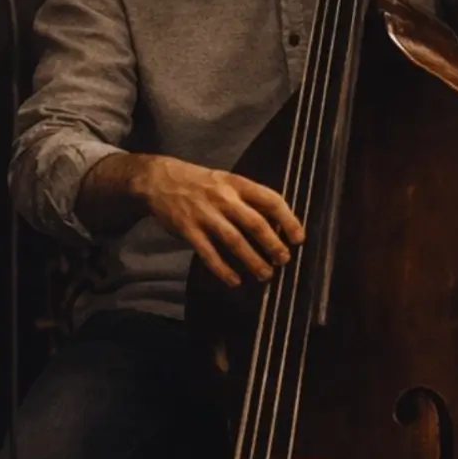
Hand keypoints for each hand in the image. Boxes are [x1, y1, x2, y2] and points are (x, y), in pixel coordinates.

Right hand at [131, 155, 304, 286]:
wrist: (158, 178)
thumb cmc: (202, 184)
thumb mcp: (228, 182)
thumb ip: (249, 199)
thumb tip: (277, 224)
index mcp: (238, 184)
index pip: (271, 200)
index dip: (289, 220)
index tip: (299, 239)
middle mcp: (223, 198)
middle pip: (255, 223)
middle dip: (273, 244)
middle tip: (284, 260)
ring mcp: (204, 213)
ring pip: (233, 240)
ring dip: (252, 260)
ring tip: (265, 275)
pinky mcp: (187, 228)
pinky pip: (207, 252)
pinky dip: (222, 268)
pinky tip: (234, 280)